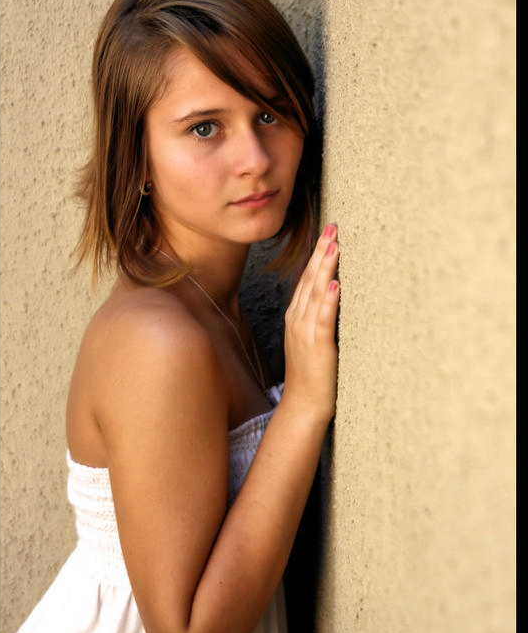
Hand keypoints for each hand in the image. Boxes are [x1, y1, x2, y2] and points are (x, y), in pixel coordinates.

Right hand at [283, 224, 339, 422]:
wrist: (304, 404)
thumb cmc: (312, 375)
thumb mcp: (313, 339)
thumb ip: (320, 317)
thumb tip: (336, 295)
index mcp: (296, 316)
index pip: (306, 278)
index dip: (317, 255)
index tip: (328, 234)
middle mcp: (297, 319)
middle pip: (309, 279)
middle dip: (321, 252)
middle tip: (333, 227)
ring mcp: (305, 332)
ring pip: (314, 293)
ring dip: (324, 267)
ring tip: (334, 245)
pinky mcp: (317, 346)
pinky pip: (322, 319)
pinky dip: (327, 300)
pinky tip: (334, 283)